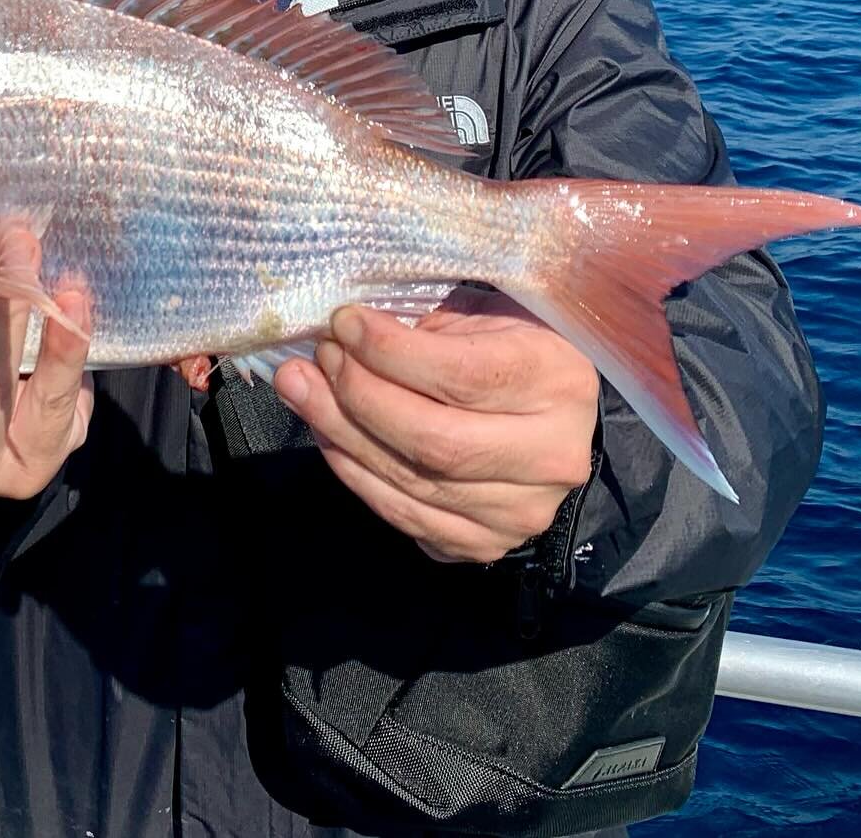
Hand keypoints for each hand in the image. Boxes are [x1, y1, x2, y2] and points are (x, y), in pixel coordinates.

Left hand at [273, 294, 597, 563]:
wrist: (555, 422)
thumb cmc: (511, 349)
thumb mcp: (486, 316)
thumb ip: (427, 327)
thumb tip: (344, 332)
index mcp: (558, 382)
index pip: (462, 377)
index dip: (392, 352)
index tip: (343, 323)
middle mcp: (550, 457)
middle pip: (433, 439)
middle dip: (359, 396)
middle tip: (316, 359)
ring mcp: (519, 513)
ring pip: (412, 481)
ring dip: (342, 432)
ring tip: (302, 390)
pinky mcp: (484, 545)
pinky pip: (405, 514)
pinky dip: (356, 473)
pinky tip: (328, 434)